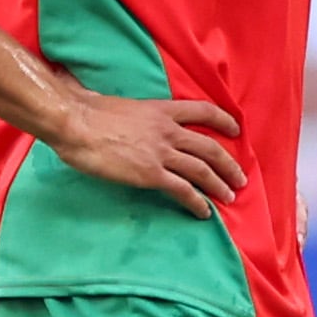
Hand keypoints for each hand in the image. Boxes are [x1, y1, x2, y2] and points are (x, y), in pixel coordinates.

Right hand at [49, 88, 245, 214]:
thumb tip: (119, 114)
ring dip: (219, 185)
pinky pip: (183, 190)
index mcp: (161, 110)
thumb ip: (131, 113)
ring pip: (202, 170)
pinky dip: (197, 202)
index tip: (236, 130)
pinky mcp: (151, 174)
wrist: (76, 123)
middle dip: (228, 164)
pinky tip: (204, 212)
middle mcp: (168, 130)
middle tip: (240, 177)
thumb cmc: (88, 112)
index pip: (203, 111)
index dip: (223, 120)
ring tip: (229, 196)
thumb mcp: (120, 104)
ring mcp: (161, 153)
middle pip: (210, 147)